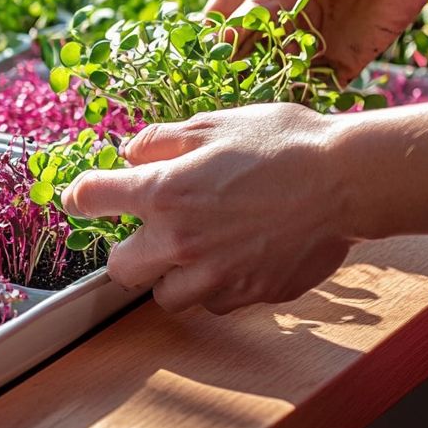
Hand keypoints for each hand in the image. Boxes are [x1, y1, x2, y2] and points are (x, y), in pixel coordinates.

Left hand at [61, 104, 354, 314]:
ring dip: (171, 277)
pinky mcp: (249, 294)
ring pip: (165, 298)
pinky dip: (216, 287)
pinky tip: (235, 259)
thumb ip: (163, 140)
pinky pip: (214, 304)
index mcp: (164, 191)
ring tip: (197, 250)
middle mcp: (180, 241)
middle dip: (128, 251)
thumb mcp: (215, 123)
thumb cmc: (283, 143)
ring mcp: (215, 275)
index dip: (81, 197)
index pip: (90, 199)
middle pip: (119, 269)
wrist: (347, 180)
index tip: (83, 198)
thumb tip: (132, 152)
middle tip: (151, 232)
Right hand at [205, 0, 427, 83]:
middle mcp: (278, 1)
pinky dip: (304, 95)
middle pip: (246, 46)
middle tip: (226, 95)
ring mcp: (307, 30)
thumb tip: (224, 40)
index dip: (212, 41)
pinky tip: (292, 107)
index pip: (223, 12)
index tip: (202, 69)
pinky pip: (314, 82)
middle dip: (238, 70)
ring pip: (275, 67)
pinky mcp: (339, 54)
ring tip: (257, 105)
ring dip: (268, 86)